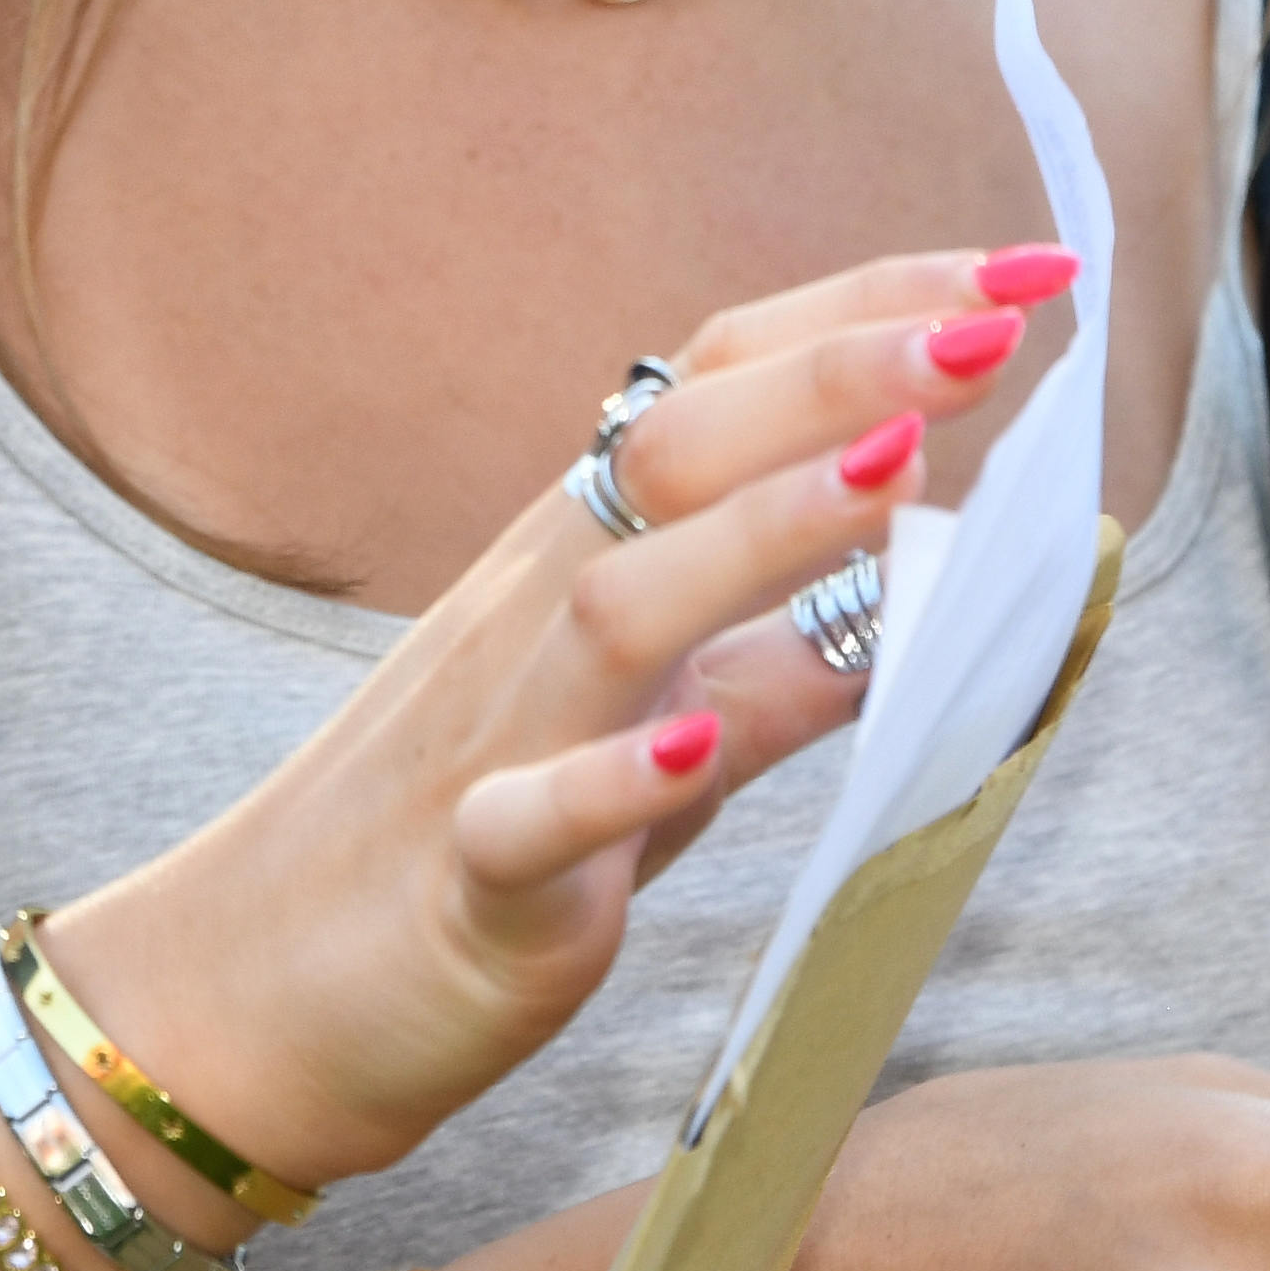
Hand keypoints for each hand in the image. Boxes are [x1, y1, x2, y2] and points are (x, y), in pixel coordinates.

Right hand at [45, 252, 1063, 1197]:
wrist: (252, 998)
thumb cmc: (466, 847)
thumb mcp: (657, 746)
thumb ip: (779, 672)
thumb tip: (931, 603)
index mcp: (579, 559)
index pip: (719, 390)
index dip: (860, 318)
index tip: (1017, 272)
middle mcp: (531, 615)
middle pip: (671, 453)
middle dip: (835, 375)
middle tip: (992, 323)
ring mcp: (495, 742)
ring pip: (617, 608)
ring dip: (759, 533)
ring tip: (896, 470)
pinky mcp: (471, 884)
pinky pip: (531, 821)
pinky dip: (615, 779)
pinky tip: (699, 743)